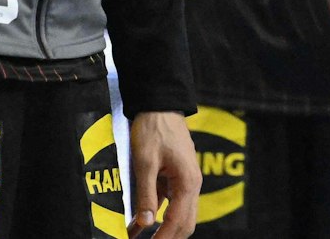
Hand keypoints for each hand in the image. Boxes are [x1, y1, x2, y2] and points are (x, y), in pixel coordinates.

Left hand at [127, 111, 198, 238]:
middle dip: (168, 237)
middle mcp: (191, 185)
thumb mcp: (145, 161)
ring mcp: (185, 182)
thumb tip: (146, 222)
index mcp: (187, 182)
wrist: (160, 104)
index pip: (177, 221)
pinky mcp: (176, 177)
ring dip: (161, 229)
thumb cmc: (153, 129)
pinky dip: (156, 214)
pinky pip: (169, 202)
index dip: (163, 238)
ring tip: (137, 238)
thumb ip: (146, 194)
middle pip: (184, 223)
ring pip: (179, 215)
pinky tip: (138, 223)